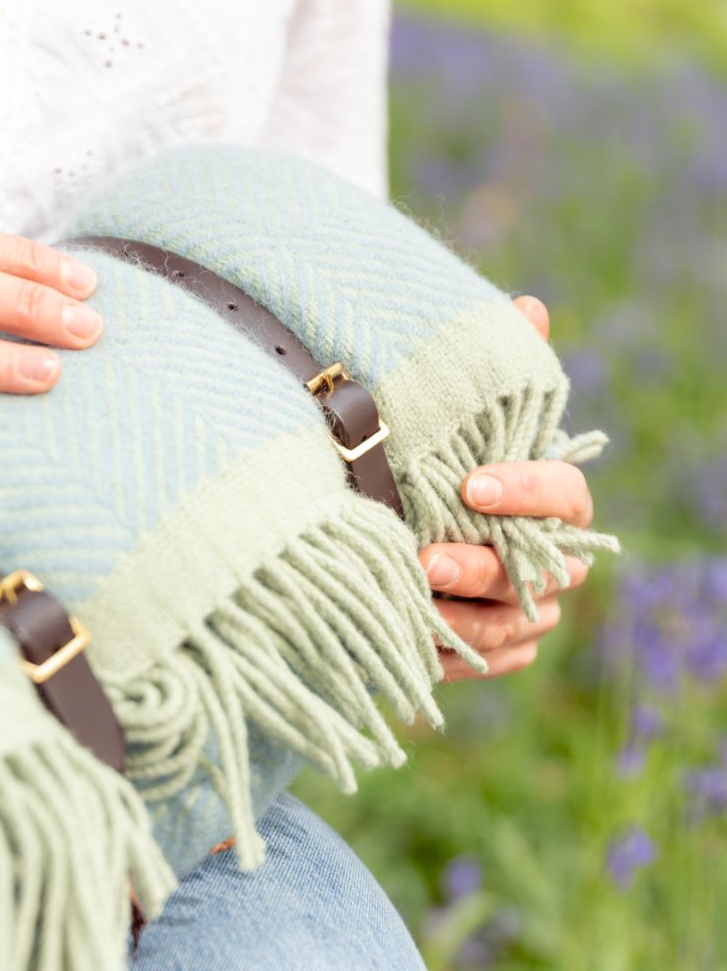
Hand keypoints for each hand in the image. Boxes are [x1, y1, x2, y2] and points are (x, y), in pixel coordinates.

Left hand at [418, 295, 594, 681]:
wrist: (402, 534)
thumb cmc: (438, 469)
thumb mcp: (454, 421)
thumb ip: (492, 375)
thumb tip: (530, 307)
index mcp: (553, 500)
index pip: (567, 497)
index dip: (528, 491)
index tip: (471, 484)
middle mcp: (553, 558)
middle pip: (537, 570)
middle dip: (480, 566)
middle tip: (425, 558)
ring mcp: (531, 610)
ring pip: (510, 623)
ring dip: (459, 616)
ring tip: (406, 603)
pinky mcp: (504, 652)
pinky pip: (489, 663)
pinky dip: (449, 655)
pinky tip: (407, 640)